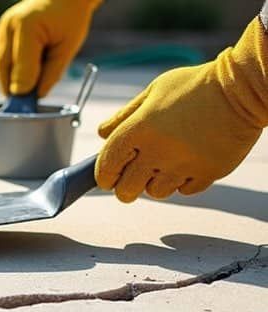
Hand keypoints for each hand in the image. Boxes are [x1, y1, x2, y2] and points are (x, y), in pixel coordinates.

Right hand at [0, 0, 100, 97]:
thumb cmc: (70, 19)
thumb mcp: (68, 47)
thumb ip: (51, 72)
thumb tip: (34, 96)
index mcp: (27, 27)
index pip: (21, 69)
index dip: (25, 90)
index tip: (29, 106)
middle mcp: (9, 26)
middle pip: (5, 69)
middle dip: (14, 89)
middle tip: (25, 106)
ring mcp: (2, 29)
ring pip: (0, 66)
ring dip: (11, 81)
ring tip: (26, 90)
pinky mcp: (1, 33)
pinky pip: (2, 60)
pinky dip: (11, 71)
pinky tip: (23, 76)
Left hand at [97, 19, 267, 202]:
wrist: (242, 88)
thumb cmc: (195, 86)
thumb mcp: (154, 92)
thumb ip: (124, 116)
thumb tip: (102, 134)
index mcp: (139, 129)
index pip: (106, 166)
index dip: (103, 176)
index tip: (107, 177)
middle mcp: (158, 151)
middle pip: (126, 191)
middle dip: (125, 188)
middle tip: (132, 178)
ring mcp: (184, 165)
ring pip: (156, 193)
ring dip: (156, 183)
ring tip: (166, 163)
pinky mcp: (208, 173)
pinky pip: (185, 191)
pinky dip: (183, 182)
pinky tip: (188, 162)